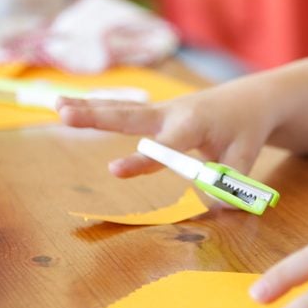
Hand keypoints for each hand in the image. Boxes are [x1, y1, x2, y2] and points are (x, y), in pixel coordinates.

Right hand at [56, 83, 269, 177]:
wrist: (250, 99)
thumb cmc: (246, 130)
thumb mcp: (246, 158)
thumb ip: (229, 184)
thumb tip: (212, 208)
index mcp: (194, 124)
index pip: (165, 146)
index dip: (142, 160)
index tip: (114, 171)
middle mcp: (172, 114)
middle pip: (131, 117)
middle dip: (98, 117)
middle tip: (65, 116)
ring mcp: (161, 112)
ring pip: (122, 110)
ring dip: (89, 108)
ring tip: (56, 106)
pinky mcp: (155, 115)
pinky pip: (123, 113)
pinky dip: (96, 108)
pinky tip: (65, 105)